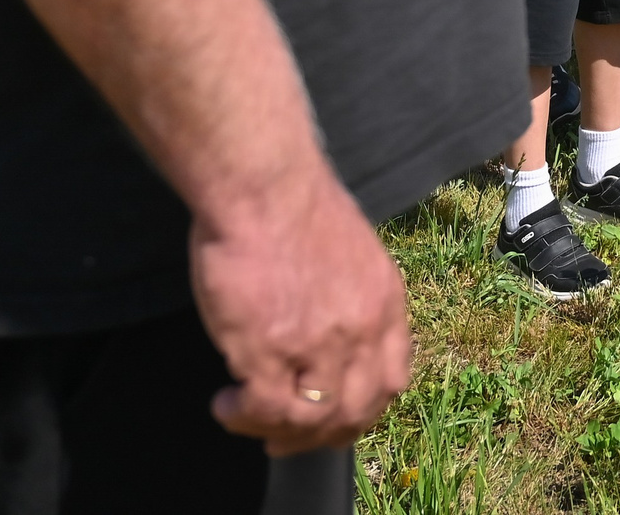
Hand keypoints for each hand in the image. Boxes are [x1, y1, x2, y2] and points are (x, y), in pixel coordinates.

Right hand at [197, 167, 411, 455]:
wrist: (264, 183)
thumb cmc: (294, 206)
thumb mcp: (354, 254)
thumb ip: (351, 300)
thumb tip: (329, 338)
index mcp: (386, 302)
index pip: (391, 380)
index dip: (362, 408)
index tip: (333, 416)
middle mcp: (362, 328)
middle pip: (356, 411)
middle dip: (321, 435)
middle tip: (285, 436)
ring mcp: (319, 343)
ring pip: (313, 420)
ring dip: (278, 429)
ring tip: (245, 414)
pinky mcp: (271, 348)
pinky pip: (266, 409)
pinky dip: (244, 416)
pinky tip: (227, 402)